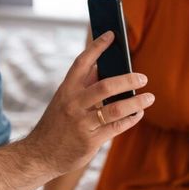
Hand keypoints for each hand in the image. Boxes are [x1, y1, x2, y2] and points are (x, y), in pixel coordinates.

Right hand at [24, 31, 154, 175]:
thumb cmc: (56, 125)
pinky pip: (116, 127)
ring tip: (149, 97)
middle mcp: (73, 104)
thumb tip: (105, 68)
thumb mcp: (63, 101)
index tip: (112, 34)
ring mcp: (81, 123)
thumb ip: (82, 86)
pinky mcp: (90, 141)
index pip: (82, 62)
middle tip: (143, 77)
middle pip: (105, 86)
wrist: (38, 155)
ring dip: (136, 102)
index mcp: (66, 90)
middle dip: (128, 79)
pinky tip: (138, 113)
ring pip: (115, 109)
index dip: (97, 47)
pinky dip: (131, 119)